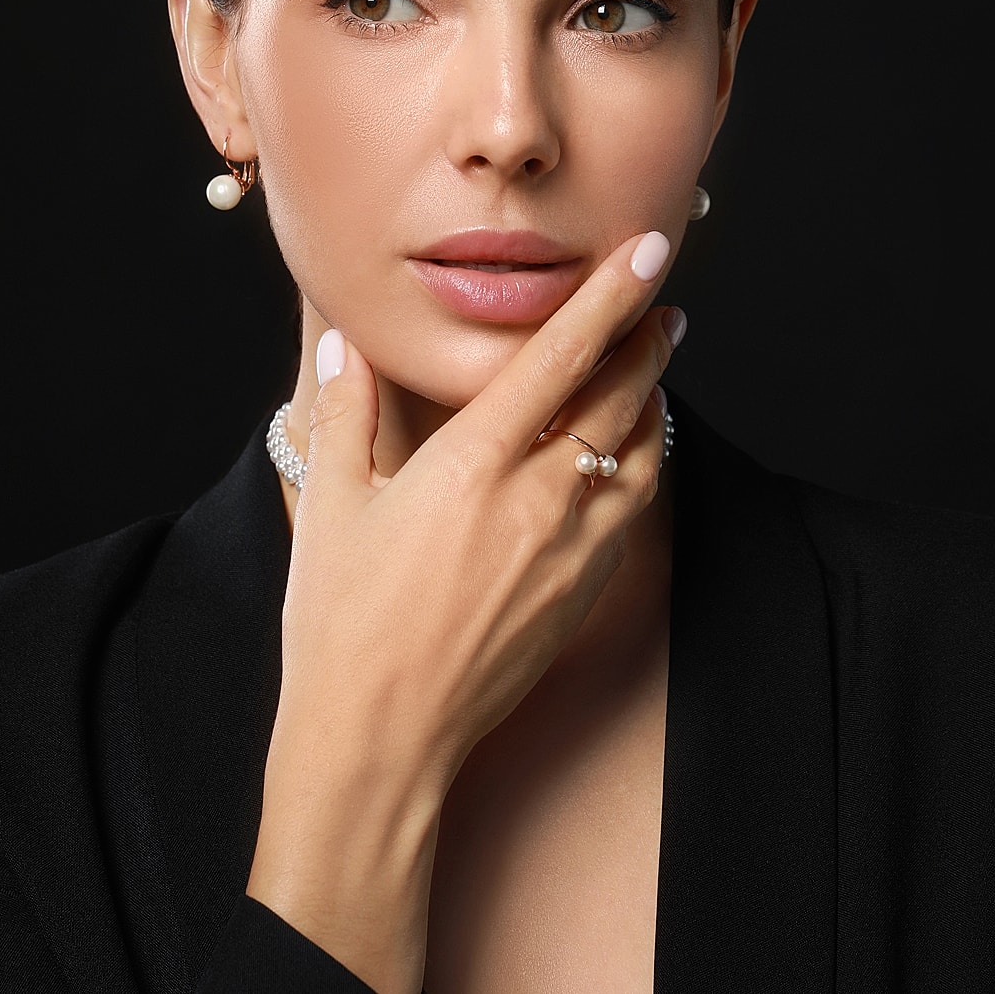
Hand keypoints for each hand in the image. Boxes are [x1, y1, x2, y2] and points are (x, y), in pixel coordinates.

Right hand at [248, 229, 680, 992]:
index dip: (609, 297)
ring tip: (657, 363)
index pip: (559, 357)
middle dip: (646, 340)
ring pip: (637, 452)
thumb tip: (348, 347)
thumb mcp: (332, 505)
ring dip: (653, 398)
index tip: (647, 253)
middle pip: (618, 398)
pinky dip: (641, 463)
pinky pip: (630, 509)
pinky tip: (632, 452)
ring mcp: (568, 551)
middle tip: (662, 300)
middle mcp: (535, 500)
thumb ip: (349, 414)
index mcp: (471, 464)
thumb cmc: (342, 623)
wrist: (380, 739)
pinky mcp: (582, 593)